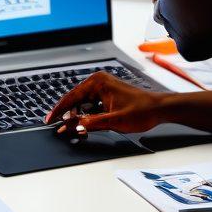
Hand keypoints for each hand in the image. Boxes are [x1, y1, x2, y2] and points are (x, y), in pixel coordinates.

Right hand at [46, 71, 171, 135]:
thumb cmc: (143, 110)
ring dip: (79, 116)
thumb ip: (89, 123)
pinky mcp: (107, 94)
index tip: (49, 121)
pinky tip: (89, 124)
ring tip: (79, 128)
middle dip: (70, 116)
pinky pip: (90, 104)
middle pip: (75, 100)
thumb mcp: (114, 121)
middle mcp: (98, 81)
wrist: (162, 109)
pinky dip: (88, 115)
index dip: (58, 111)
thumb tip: (70, 127)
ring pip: (82, 104)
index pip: (70, 98)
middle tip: (65, 129)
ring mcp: (103, 87)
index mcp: (97, 82)